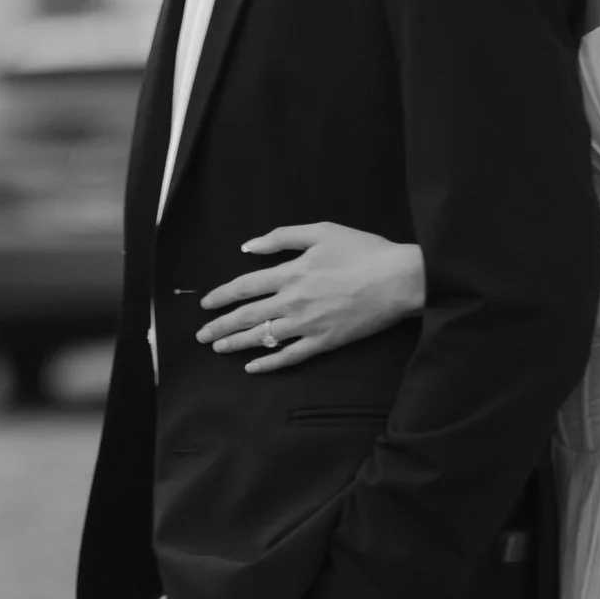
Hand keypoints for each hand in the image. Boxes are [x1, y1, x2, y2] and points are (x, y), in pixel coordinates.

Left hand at [200, 223, 426, 369]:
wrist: (398, 280)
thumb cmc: (363, 251)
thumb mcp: (321, 231)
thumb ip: (281, 237)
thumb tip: (248, 247)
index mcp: (290, 273)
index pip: (244, 287)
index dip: (221, 296)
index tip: (206, 304)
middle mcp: (293, 302)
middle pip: (246, 316)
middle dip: (220, 326)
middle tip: (201, 336)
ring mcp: (307, 325)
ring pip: (263, 338)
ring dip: (236, 345)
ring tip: (219, 349)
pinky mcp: (324, 342)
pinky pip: (290, 357)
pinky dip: (269, 363)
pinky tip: (253, 367)